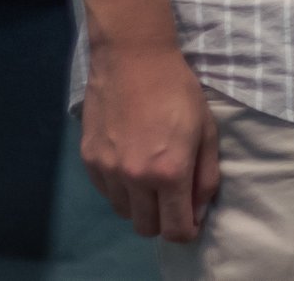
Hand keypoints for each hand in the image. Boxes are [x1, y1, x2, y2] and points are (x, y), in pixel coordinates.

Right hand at [79, 42, 218, 241]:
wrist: (133, 60)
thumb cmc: (179, 92)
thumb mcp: (206, 131)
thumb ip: (205, 176)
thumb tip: (198, 212)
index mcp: (169, 172)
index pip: (174, 228)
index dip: (185, 232)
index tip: (191, 224)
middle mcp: (133, 178)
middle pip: (145, 227)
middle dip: (163, 221)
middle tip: (173, 201)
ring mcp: (106, 171)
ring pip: (124, 212)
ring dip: (140, 206)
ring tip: (152, 179)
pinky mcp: (88, 161)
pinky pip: (106, 192)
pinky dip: (121, 189)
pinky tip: (132, 165)